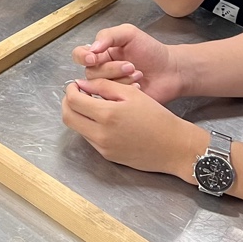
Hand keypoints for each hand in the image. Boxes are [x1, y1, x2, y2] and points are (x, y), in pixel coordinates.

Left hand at [62, 77, 205, 180]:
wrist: (174, 147)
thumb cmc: (156, 116)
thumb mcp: (131, 93)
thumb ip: (102, 86)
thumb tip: (81, 84)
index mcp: (106, 115)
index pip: (73, 101)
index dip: (70, 90)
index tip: (76, 85)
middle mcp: (100, 134)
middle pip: (68, 117)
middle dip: (67, 103)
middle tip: (77, 94)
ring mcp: (103, 148)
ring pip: (77, 129)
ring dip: (78, 115)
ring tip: (92, 105)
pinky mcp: (108, 157)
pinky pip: (90, 139)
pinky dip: (89, 127)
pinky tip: (103, 119)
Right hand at [75, 23, 186, 103]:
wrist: (171, 70)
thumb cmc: (151, 50)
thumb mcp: (129, 34)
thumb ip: (108, 35)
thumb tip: (92, 48)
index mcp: (101, 53)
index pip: (79, 54)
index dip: (83, 56)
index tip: (94, 58)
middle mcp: (102, 70)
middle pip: (90, 73)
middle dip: (111, 69)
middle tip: (131, 65)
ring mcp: (109, 87)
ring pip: (100, 86)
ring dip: (121, 79)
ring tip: (138, 74)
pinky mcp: (118, 101)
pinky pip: (111, 99)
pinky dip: (125, 90)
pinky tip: (138, 87)